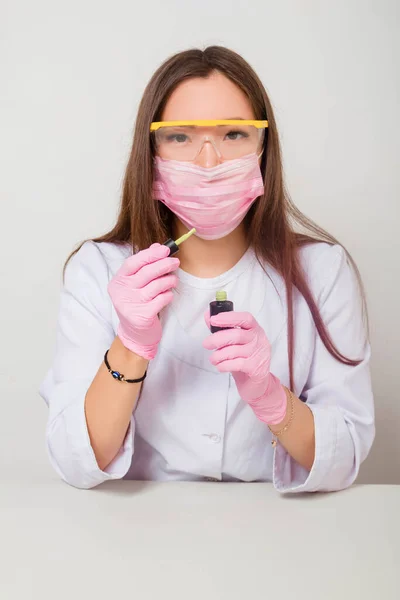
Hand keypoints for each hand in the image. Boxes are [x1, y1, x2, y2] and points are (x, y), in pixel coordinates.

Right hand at [108, 244, 179, 359]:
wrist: (135, 333)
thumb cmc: (137, 304)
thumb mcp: (136, 284)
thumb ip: (144, 265)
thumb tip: (158, 246)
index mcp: (118, 281)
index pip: (132, 263)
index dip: (150, 254)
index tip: (165, 249)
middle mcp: (122, 292)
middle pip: (146, 272)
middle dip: (164, 265)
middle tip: (175, 262)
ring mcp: (131, 305)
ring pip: (156, 286)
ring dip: (169, 280)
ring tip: (173, 280)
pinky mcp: (142, 316)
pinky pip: (161, 300)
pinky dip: (168, 295)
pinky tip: (168, 295)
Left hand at [203, 311, 286, 424]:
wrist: (256, 384)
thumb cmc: (244, 360)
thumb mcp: (234, 343)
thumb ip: (222, 329)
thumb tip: (208, 315)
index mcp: (255, 330)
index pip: (245, 318)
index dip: (229, 317)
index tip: (213, 319)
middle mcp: (259, 340)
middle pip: (236, 335)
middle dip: (217, 339)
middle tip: (206, 344)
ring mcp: (259, 354)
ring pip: (234, 351)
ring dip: (218, 355)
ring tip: (213, 359)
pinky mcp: (256, 368)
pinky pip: (236, 364)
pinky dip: (224, 365)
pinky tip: (220, 366)